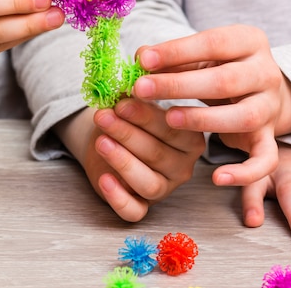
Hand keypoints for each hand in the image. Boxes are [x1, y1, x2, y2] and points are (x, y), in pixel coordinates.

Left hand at [81, 98, 204, 221]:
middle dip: (127, 134)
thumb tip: (128, 78)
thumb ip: (136, 93)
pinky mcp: (141, 206)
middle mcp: (182, 166)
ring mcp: (163, 189)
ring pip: (148, 183)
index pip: (173, 130)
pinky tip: (104, 178)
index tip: (122, 102)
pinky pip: (134, 211)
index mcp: (189, 138)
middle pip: (158, 154)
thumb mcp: (134, 101)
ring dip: (122, 161)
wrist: (107, 138)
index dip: (146, 117)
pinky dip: (118, 197)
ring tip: (101, 141)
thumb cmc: (128, 117)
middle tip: (104, 116)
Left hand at [133, 24, 287, 185]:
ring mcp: (269, 107)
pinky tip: (217, 178)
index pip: (213, 43)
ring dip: (203, 120)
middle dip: (179, 85)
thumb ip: (172, 57)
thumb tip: (140, 57)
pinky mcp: (269, 137)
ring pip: (243, 117)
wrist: (259, 89)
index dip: (177, 51)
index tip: (144, 59)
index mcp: (248, 41)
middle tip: (141, 89)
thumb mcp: (198, 56)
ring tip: (169, 118)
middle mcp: (266, 73)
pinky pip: (265, 159)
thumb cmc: (218, 67)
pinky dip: (245, 172)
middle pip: (226, 80)